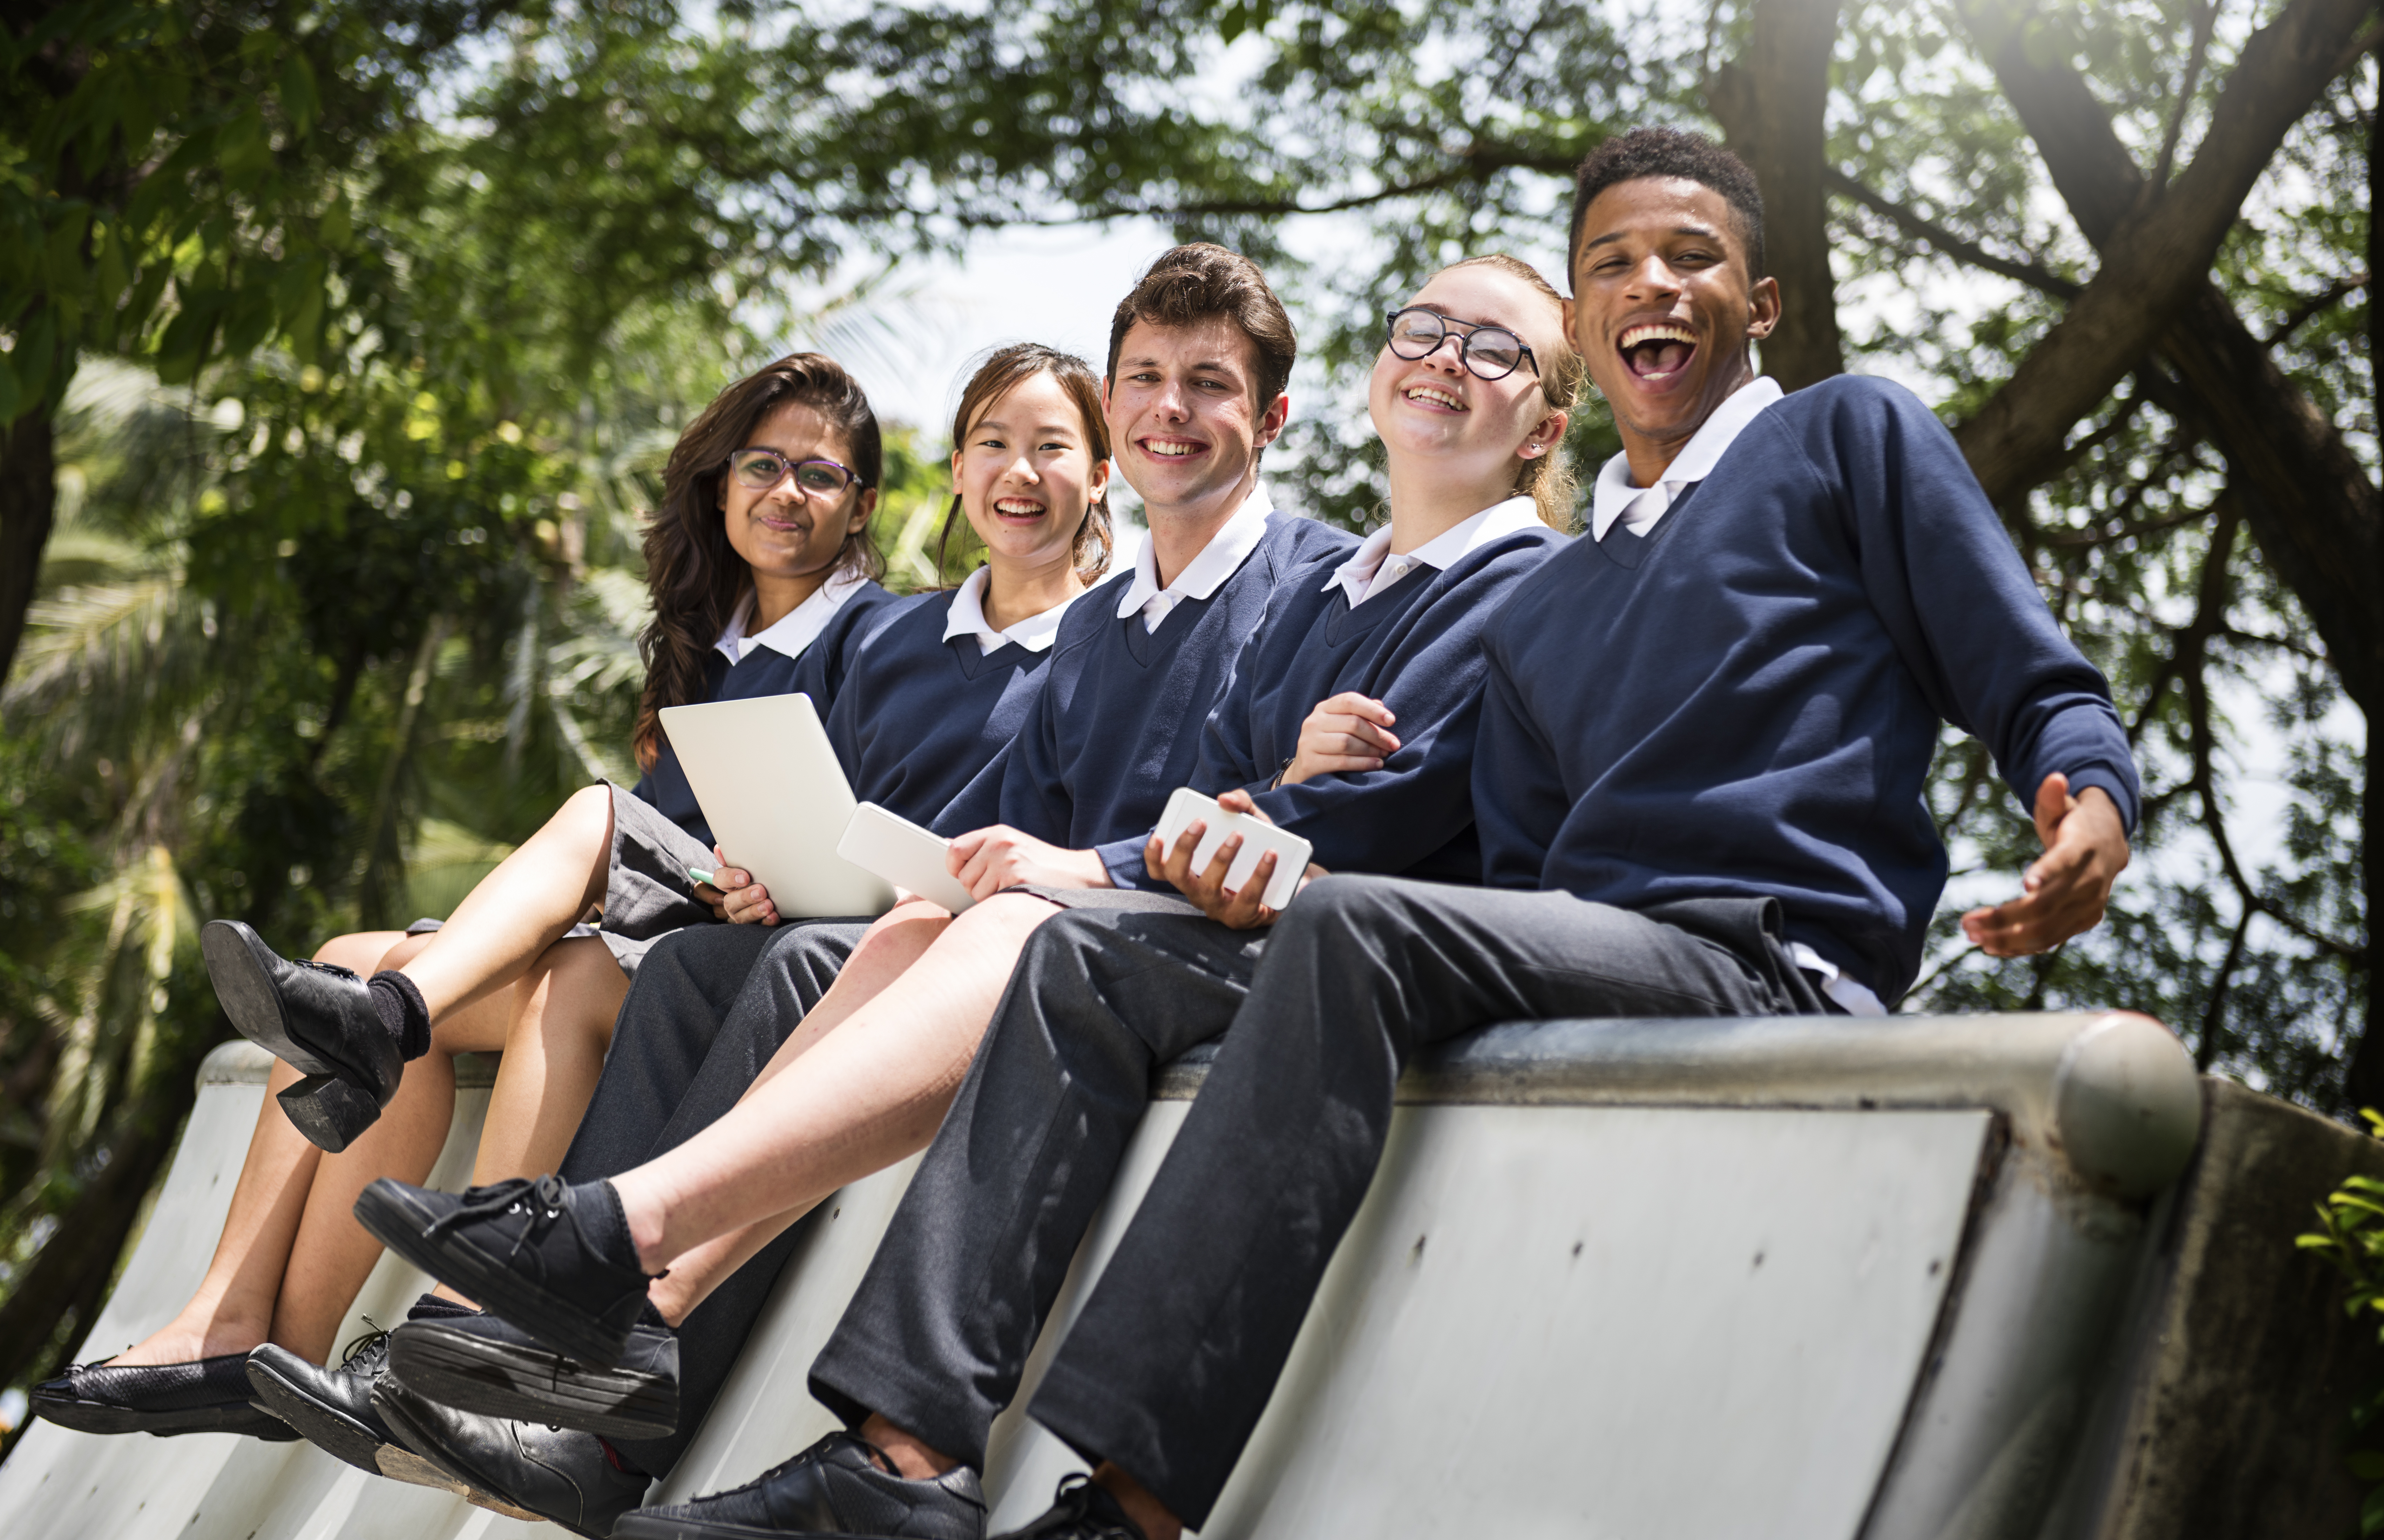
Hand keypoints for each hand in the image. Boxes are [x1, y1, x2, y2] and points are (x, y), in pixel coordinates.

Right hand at [709, 844, 778, 925]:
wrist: (777, 893)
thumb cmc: (758, 876)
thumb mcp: (747, 866)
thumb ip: (735, 858)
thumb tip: (720, 848)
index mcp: (728, 884)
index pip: (720, 879)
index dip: (730, 878)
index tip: (745, 876)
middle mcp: (732, 900)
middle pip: (730, 901)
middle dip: (745, 896)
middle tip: (761, 891)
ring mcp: (741, 914)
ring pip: (741, 917)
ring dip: (755, 911)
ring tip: (769, 905)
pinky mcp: (754, 925)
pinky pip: (758, 926)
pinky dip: (766, 922)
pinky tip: (773, 916)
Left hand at [948, 824, 1114, 899]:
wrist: (1077, 874)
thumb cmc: (1041, 863)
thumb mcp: (1012, 845)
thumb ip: (982, 847)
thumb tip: (948, 847)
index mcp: (997, 833)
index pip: (955, 849)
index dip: (954, 866)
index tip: (961, 872)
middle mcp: (1000, 844)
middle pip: (963, 876)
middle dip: (975, 886)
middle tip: (997, 883)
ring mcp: (1008, 862)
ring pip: (974, 891)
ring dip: (986, 897)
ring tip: (1009, 888)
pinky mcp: (1016, 880)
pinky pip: (989, 900)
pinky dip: (998, 903)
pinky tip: (1015, 895)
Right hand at [1142, 789, 1319, 928]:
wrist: (1294, 881)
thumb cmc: (1262, 850)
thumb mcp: (1253, 822)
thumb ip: (1240, 804)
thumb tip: (1225, 799)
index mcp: (1193, 872)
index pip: (1162, 870)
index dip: (1154, 856)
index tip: (1159, 835)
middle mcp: (1199, 893)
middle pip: (1178, 876)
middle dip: (1185, 848)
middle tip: (1201, 822)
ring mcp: (1220, 908)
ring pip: (1209, 889)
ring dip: (1221, 858)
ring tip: (1238, 835)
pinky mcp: (1244, 916)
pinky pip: (1248, 896)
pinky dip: (1260, 873)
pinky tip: (1270, 855)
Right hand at [1283, 692, 1398, 784]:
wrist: (1305, 772)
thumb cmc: (1330, 745)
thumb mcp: (1342, 726)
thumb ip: (1359, 714)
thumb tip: (1380, 705)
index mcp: (1323, 708)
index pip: (1349, 701)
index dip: (1372, 710)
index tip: (1391, 721)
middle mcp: (1313, 722)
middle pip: (1352, 723)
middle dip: (1378, 734)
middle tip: (1394, 745)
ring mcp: (1309, 742)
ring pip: (1347, 743)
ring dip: (1371, 749)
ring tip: (1384, 755)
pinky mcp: (1309, 762)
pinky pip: (1342, 761)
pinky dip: (1363, 763)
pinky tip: (1376, 765)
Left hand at [1960, 776, 2128, 955]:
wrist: (2109, 844)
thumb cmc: (2074, 822)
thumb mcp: (2064, 806)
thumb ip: (2053, 797)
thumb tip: (2055, 778)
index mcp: (2084, 849)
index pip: (2066, 863)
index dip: (2048, 873)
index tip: (2025, 884)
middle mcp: (2091, 882)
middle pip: (2046, 905)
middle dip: (2006, 918)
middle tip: (1967, 923)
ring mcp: (2089, 906)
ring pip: (2047, 929)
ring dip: (2008, 938)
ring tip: (1972, 936)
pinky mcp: (2083, 921)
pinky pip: (2052, 939)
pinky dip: (2022, 946)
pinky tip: (1992, 946)